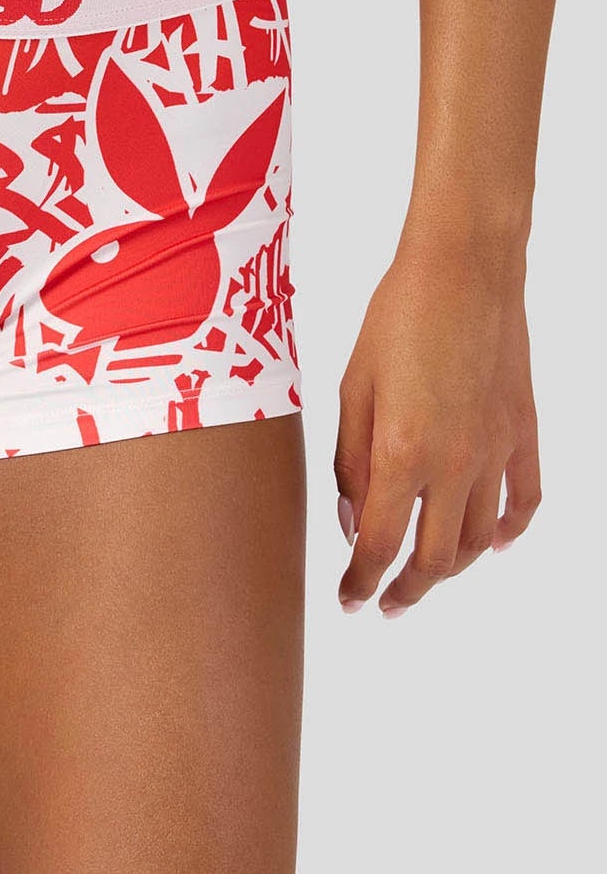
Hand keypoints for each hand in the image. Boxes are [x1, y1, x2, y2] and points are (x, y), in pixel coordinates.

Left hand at [333, 235, 540, 617]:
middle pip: (434, 559)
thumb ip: (350, 461)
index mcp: (401, 452)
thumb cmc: (396, 318)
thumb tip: (353, 522)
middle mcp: (454, 464)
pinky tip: (493, 543)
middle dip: (405, 590)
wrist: (465, 271)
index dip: (361, 581)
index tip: (349, 600)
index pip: (380, 545)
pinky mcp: (523, 434)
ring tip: (425, 574)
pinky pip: (524, 501)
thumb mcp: (353, 387)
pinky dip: (510, 533)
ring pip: (479, 541)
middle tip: (383, 602)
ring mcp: (496, 453)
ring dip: (451, 569)